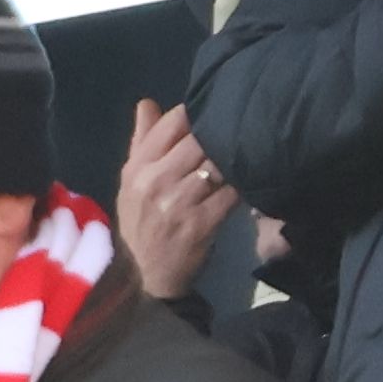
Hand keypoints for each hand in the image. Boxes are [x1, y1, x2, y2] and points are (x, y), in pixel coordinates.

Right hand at [114, 97, 234, 301]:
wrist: (142, 279)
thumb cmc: (139, 224)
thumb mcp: (131, 182)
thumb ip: (142, 140)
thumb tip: (148, 103)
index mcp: (137, 167)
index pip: (173, 121)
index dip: (200, 111)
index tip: (215, 112)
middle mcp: (155, 181)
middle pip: (201, 137)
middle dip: (223, 133)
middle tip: (242, 129)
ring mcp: (178, 203)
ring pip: (219, 162)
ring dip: (236, 157)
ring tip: (249, 152)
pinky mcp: (201, 223)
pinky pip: (232, 191)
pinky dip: (243, 184)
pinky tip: (251, 179)